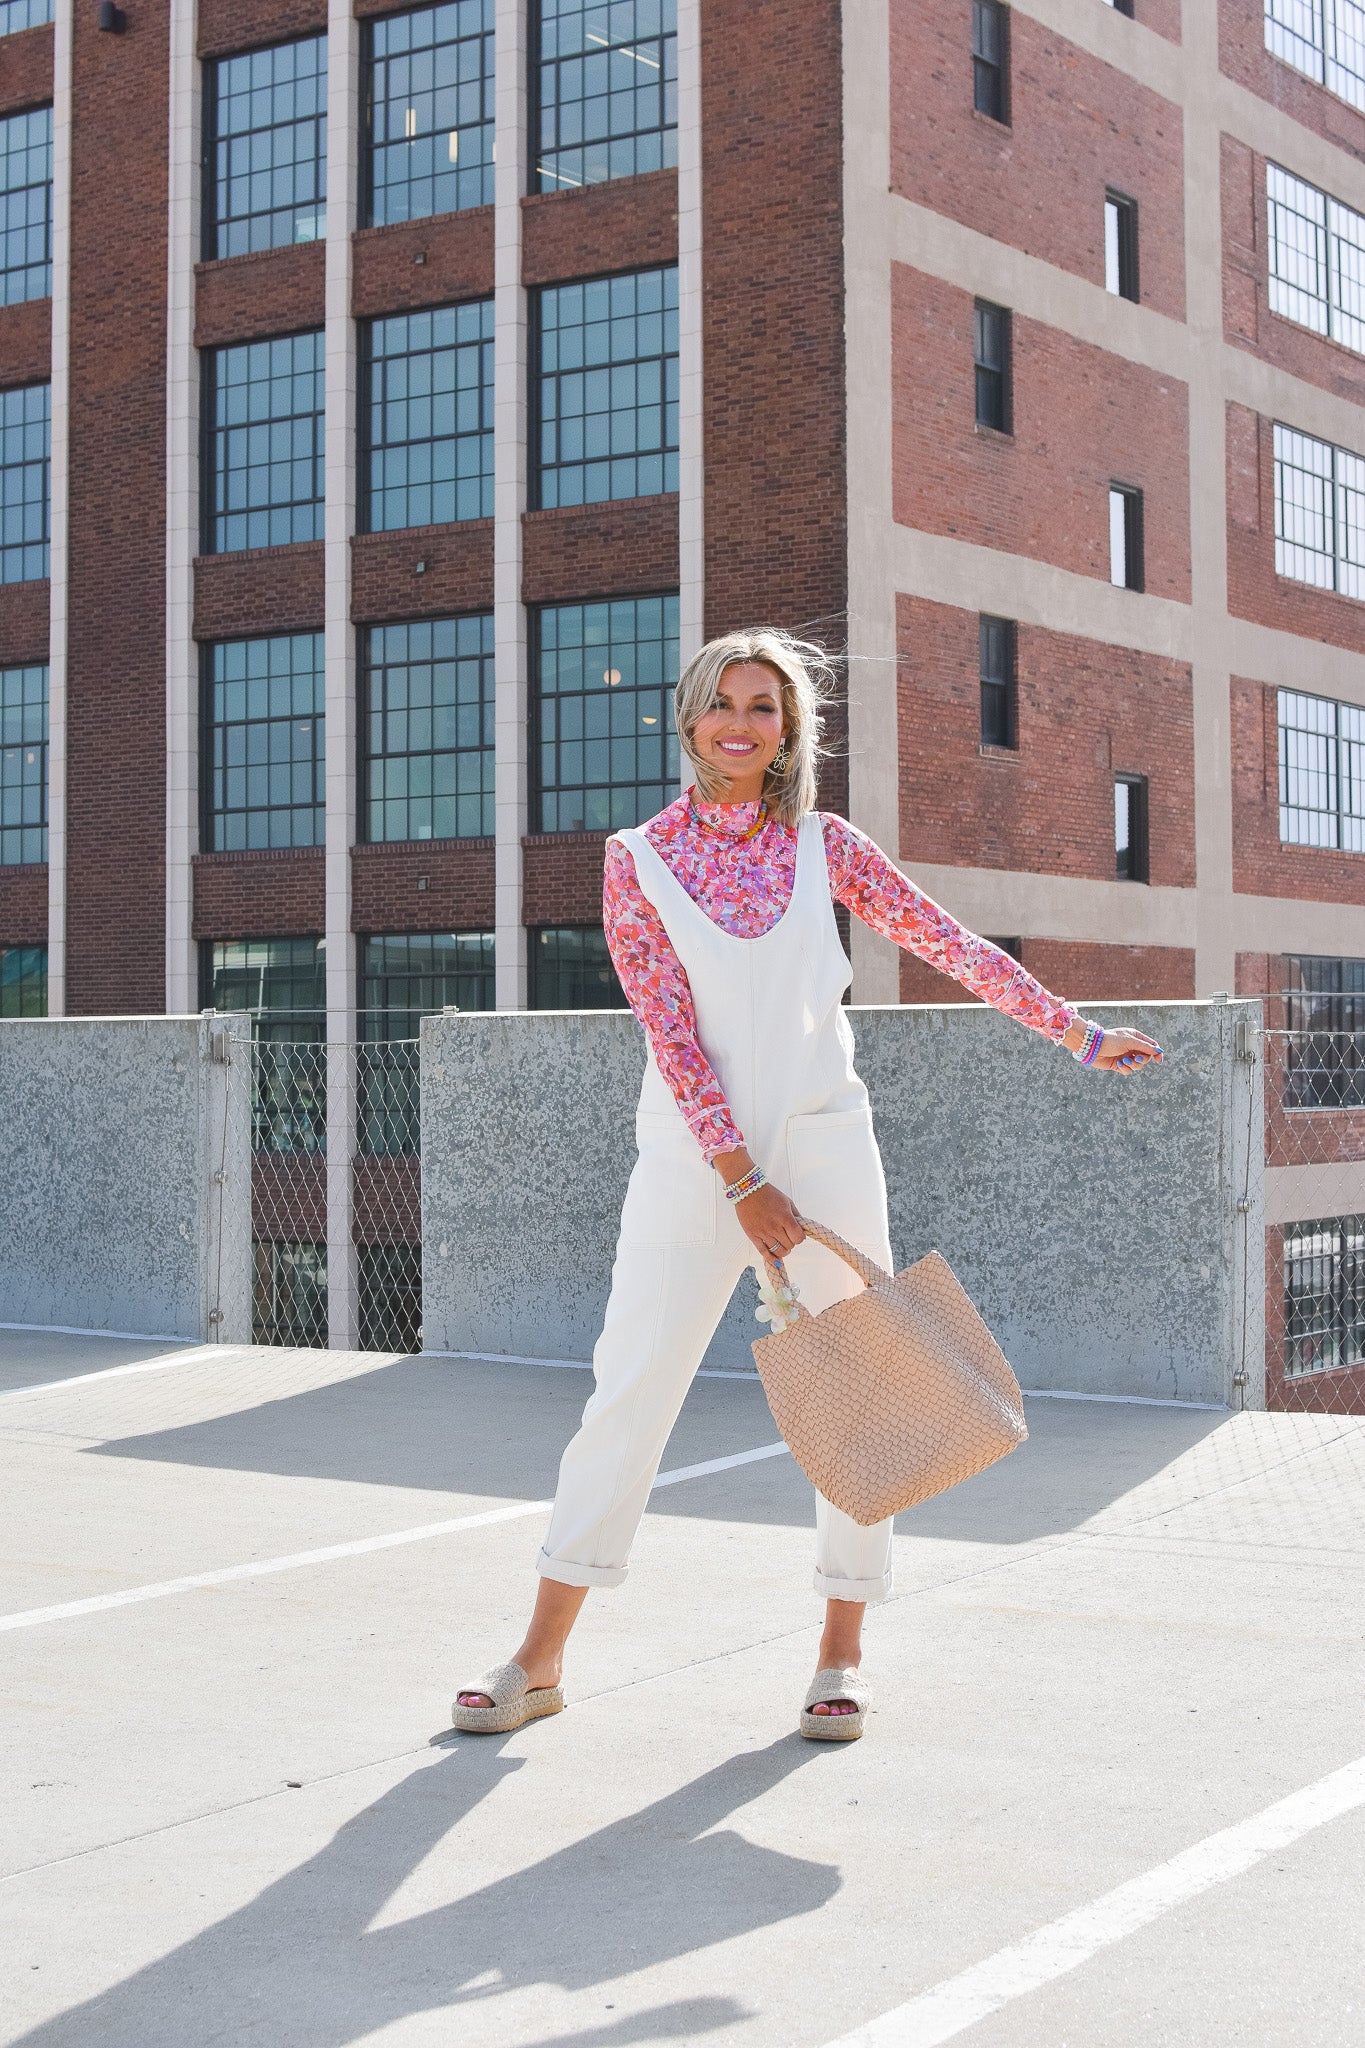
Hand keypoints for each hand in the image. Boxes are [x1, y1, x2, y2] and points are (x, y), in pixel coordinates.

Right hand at [714, 1149, 806, 1263]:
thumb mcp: (787, 1202)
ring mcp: (763, 1232)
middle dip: (791, 1243)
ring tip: (783, 1246)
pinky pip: (764, 1252)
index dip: (799, 1238)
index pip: (798, 1238)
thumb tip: (803, 1230)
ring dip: (783, 1251)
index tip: (797, 1235)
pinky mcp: (753, 1235)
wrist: (748, 1190)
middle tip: (788, 1238)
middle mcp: (774, 1227)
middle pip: (789, 1246)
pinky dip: (772, 1259)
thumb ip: (797, 1216)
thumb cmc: (768, 1194)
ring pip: (778, 1251)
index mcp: (785, 1218)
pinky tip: (776, 1261)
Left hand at [1092, 1026, 1161, 1073]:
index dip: (1157, 1053)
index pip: (1151, 1045)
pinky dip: (1125, 1069)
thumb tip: (1159, 1051)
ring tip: (1124, 1061)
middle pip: (1146, 1057)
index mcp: (1135, 1037)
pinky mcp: (1119, 1065)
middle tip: (1135, 1057)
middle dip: (1142, 1059)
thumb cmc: (1111, 1040)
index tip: (1158, 1061)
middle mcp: (1131, 1046)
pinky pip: (1128, 1071)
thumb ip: (1146, 1047)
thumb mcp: (1130, 1041)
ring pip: (1138, 1065)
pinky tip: (1119, 1064)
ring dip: (1133, 1065)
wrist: (1092, 1047)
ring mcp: (1125, 1056)